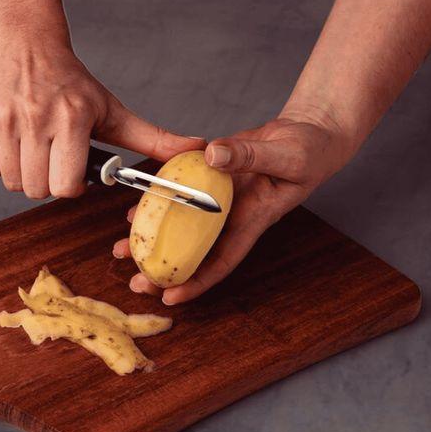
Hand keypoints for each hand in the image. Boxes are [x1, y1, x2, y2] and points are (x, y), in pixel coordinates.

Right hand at [0, 38, 204, 198]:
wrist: (25, 43)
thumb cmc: (71, 83)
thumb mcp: (113, 110)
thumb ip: (152, 138)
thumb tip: (197, 151)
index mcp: (72, 119)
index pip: (65, 187)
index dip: (70, 185)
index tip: (72, 169)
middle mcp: (35, 120)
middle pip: (36, 190)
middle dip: (46, 182)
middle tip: (52, 158)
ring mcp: (3, 121)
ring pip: (12, 183)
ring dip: (23, 174)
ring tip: (33, 148)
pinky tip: (13, 141)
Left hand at [112, 114, 352, 303]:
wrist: (308, 133)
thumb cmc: (310, 151)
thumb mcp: (287, 155)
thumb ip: (250, 156)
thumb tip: (211, 157)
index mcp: (251, 220)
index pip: (221, 261)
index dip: (196, 283)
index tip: (170, 298)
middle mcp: (229, 215)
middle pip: (192, 251)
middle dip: (163, 270)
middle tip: (134, 283)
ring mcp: (216, 198)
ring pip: (179, 225)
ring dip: (151, 239)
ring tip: (120, 251)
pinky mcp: (207, 178)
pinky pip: (178, 195)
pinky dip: (157, 203)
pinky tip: (133, 212)